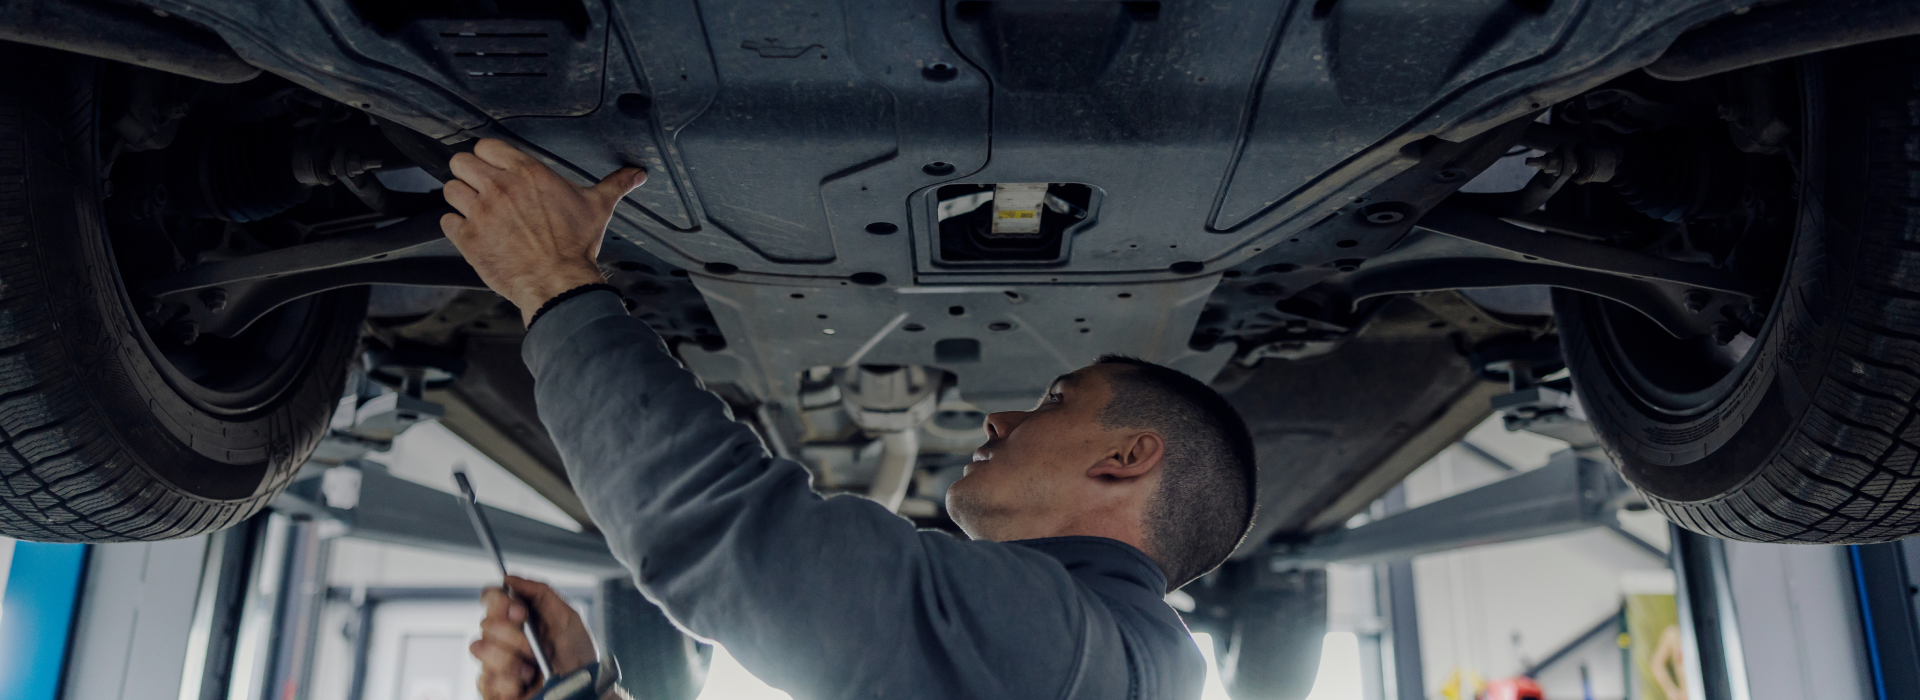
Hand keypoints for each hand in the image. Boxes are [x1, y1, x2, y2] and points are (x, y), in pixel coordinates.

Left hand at [441, 138, 646, 324]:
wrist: (559, 283)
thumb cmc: (575, 247)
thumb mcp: (598, 207)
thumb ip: (615, 185)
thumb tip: (636, 175)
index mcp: (528, 173)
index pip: (486, 145)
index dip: (488, 156)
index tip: (495, 168)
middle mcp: (500, 187)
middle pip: (460, 161)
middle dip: (468, 174)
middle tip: (481, 188)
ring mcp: (481, 212)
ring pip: (449, 189)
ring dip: (460, 199)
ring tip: (476, 211)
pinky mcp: (468, 238)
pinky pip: (446, 221)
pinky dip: (456, 226)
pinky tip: (473, 232)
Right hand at [471, 576, 598, 699]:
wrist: (582, 689)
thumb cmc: (577, 656)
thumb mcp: (567, 618)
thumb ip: (540, 592)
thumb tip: (510, 578)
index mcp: (519, 618)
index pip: (491, 598)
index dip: (499, 601)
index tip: (520, 612)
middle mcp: (503, 638)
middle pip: (485, 623)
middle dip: (513, 635)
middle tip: (534, 646)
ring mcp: (494, 662)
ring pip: (480, 649)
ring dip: (511, 660)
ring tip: (532, 669)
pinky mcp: (491, 687)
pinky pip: (485, 679)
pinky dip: (509, 682)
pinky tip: (524, 685)